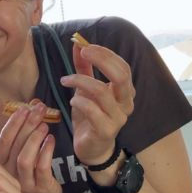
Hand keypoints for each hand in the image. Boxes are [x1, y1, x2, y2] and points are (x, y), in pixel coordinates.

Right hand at [0, 103, 59, 192]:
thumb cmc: (27, 179)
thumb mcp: (18, 160)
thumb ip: (21, 137)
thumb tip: (30, 108)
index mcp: (1, 164)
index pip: (4, 140)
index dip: (13, 123)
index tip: (23, 108)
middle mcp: (9, 173)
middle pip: (15, 146)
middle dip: (27, 125)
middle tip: (38, 109)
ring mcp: (24, 182)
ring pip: (25, 158)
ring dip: (34, 139)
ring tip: (44, 124)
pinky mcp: (40, 188)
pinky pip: (42, 168)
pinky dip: (46, 152)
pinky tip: (51, 140)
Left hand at [60, 41, 135, 165]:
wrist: (92, 149)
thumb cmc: (91, 117)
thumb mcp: (85, 90)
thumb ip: (84, 68)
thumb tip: (78, 43)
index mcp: (124, 91)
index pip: (122, 66)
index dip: (105, 54)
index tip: (85, 46)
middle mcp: (125, 103)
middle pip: (121, 76)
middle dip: (101, 60)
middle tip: (82, 53)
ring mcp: (118, 118)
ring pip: (102, 92)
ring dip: (80, 81)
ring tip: (66, 80)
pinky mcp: (106, 130)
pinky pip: (93, 110)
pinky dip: (80, 101)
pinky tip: (72, 100)